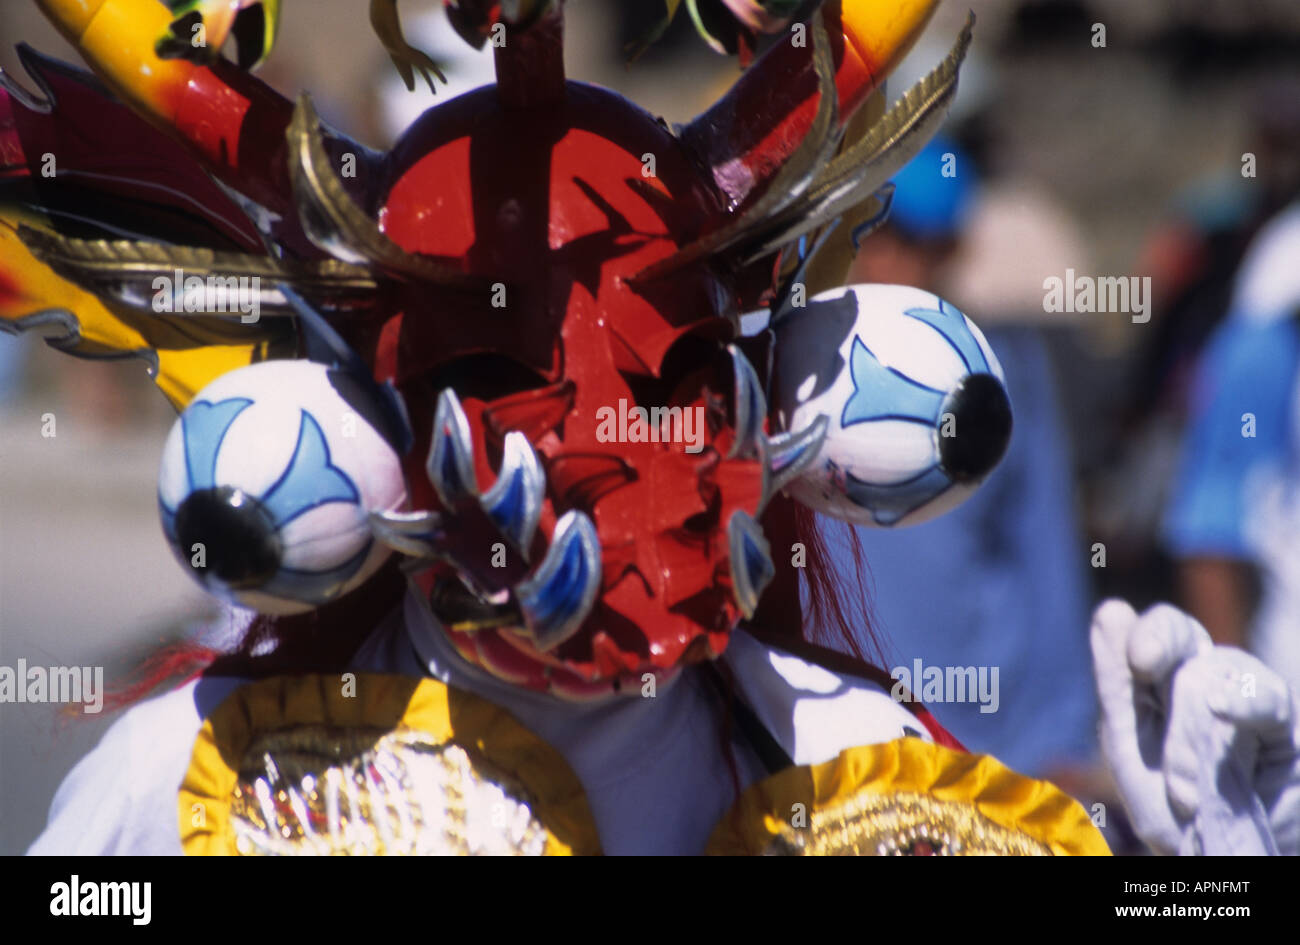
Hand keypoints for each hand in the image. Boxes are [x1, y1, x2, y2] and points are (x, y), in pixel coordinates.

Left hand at [1090, 599, 1299, 854]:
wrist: (1219, 854)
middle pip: (1182, 634)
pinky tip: (1224, 709)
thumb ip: (1118, 683)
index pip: (1153, 633)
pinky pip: (1266, 698)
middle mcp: (1200, 678)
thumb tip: (1111, 608)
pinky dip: (1244, 701)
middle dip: (1160, 642)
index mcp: (1155, 682)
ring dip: (1190, 725)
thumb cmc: (1169, 808)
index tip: (1129, 643)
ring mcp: (1243, 698)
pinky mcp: (1283, 727)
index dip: (1146, 631)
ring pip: (1216, 669)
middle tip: (1142, 663)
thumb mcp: (1131, 748)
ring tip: (1181, 789)